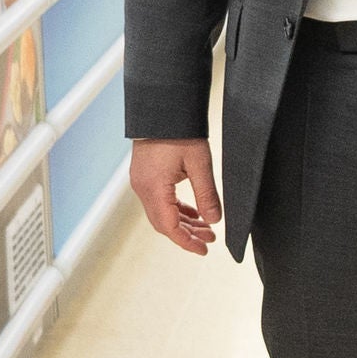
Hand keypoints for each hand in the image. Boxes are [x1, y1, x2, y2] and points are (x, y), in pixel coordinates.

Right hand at [129, 138, 220, 254]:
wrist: (162, 107)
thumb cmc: (180, 131)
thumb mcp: (200, 163)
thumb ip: (207, 194)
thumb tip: (215, 221)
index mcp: (154, 188)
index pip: (169, 226)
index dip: (187, 242)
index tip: (204, 250)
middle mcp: (142, 188)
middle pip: (163, 224)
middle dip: (187, 235)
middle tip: (209, 240)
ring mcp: (141, 182)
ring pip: (161, 213)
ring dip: (182, 223)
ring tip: (206, 228)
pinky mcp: (145, 176)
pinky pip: (159, 201)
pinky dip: (176, 210)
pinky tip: (193, 213)